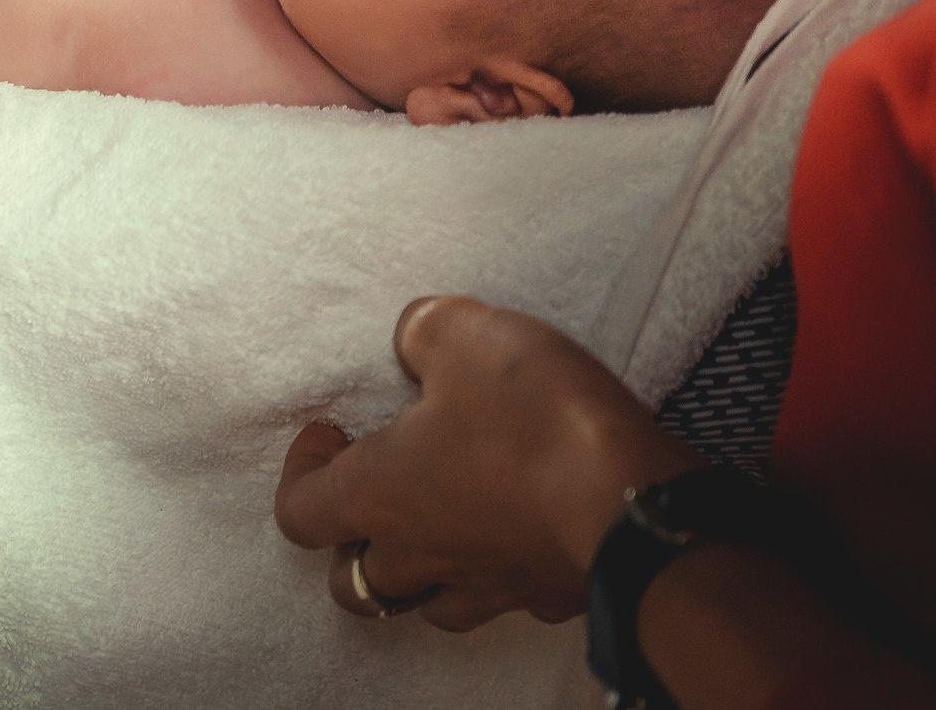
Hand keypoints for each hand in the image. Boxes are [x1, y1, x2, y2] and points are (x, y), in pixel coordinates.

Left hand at [273, 295, 703, 631]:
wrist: (635, 499)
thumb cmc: (535, 419)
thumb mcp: (466, 333)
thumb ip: (424, 330)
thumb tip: (414, 340)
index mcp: (381, 497)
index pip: (299, 513)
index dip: (301, 473)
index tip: (331, 433)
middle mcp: (423, 556)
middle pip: (354, 583)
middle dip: (355, 543)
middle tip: (383, 489)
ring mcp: (487, 587)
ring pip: (427, 605)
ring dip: (421, 572)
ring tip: (445, 520)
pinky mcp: (548, 597)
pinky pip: (507, 600)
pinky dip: (501, 573)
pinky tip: (522, 532)